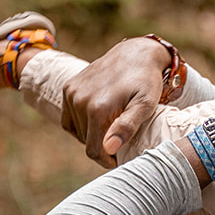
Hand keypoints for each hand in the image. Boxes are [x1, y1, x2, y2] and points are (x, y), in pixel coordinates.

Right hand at [61, 37, 171, 167]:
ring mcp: (72, 93)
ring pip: (77, 131)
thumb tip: (108, 148)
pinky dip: (80, 125)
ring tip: (111, 129)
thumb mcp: (145, 105)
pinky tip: (96, 122)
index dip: (106, 160)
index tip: (119, 160)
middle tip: (120, 141)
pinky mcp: (68, 87)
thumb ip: (127, 127)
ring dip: (91, 135)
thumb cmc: (146, 82)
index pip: (94, 150)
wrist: (135, 54)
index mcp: (97, 108)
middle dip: (102, 146)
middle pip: (86, 141)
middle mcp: (80, 100)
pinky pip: (68, 118)